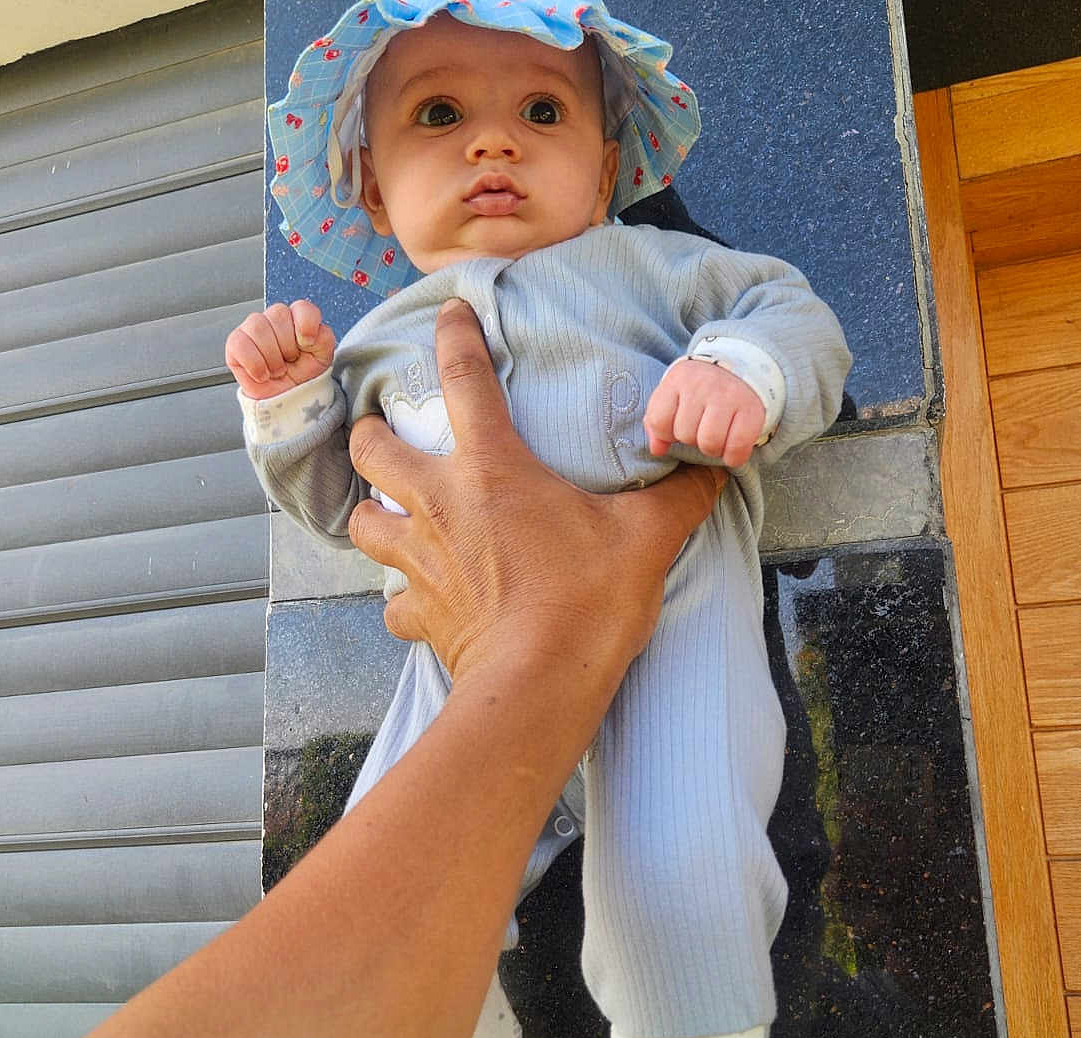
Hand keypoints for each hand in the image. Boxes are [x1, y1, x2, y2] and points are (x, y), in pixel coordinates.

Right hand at [224, 299, 335, 399]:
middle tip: (290, 362)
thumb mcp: (323, 357)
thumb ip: (324, 338)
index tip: (307, 345)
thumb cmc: (303, 374)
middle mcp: (274, 318)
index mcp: (297, 318)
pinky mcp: (235, 343)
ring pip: (259, 328)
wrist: (286, 397)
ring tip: (277, 370)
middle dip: (288, 347)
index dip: (306, 325)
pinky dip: (255, 366)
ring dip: (272, 358)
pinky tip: (263, 374)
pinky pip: (241, 345)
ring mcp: (252, 328)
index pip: (302, 307)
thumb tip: (309, 333)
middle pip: (279, 315)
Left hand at [346, 299, 724, 686]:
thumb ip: (680, 496)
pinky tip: (422, 603)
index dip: (454, 337)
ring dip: (371, 514)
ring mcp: (420, 561)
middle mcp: (440, 504)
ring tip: (389, 515)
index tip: (447, 312)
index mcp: (491, 469)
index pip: (463, 379)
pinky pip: (394, 605)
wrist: (540, 681)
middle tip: (385, 435)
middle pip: (371, 449)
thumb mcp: (646, 539)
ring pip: (362, 523)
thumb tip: (717, 467)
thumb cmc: (587, 599)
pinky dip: (403, 601)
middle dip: (370, 433)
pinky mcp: (419, 614)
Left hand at [644, 358, 766, 468]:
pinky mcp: (751, 410)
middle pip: (685, 435)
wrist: (742, 367)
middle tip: (702, 428)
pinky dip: (733, 456)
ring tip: (716, 437)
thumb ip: (658, 420)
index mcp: (678, 379)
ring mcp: (728, 396)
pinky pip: (736, 447)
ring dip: (712, 449)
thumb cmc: (701, 389)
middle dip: (692, 439)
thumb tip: (657, 450)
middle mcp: (702, 385)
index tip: (677, 426)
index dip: (666, 433)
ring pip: (709, 443)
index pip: (659, 421)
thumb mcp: (674, 394)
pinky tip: (732, 449)